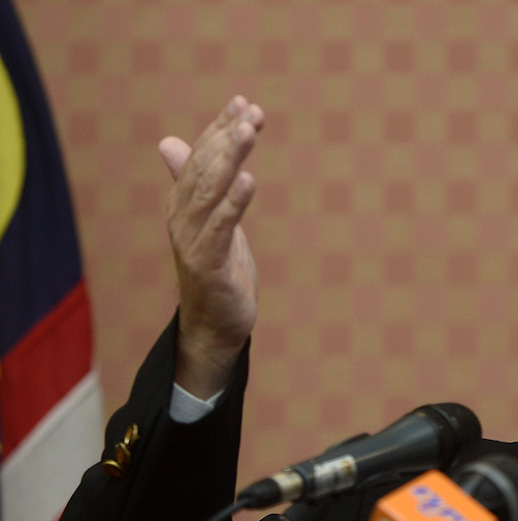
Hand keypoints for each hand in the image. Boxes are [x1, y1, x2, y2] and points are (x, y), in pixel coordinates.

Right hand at [160, 96, 264, 397]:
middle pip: (205, 169)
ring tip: (248, 132)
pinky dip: (234, 203)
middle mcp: (182, 218)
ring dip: (231, 159)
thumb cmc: (215, 270)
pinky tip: (249, 180)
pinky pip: (221, 228)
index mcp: (182, 204)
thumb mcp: (210, 220)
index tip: (243, 102)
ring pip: (211, 192)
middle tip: (251, 111)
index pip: (201, 157)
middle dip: (228, 137)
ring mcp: (192, 241)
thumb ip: (196, 182)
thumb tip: (170, 141)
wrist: (214, 325)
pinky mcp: (207, 265)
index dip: (220, 129)